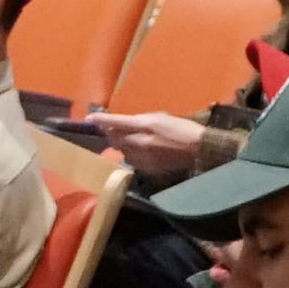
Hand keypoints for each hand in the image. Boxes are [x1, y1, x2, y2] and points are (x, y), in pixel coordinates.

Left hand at [88, 109, 204, 174]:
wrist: (199, 150)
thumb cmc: (182, 129)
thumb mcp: (161, 118)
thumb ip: (140, 121)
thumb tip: (124, 124)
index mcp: (145, 126)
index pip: (117, 122)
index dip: (102, 120)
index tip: (89, 119)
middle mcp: (140, 143)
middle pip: (115, 139)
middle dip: (112, 134)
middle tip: (115, 130)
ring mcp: (143, 158)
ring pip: (122, 151)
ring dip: (123, 145)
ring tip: (135, 141)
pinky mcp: (147, 169)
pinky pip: (133, 161)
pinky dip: (133, 155)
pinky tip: (143, 152)